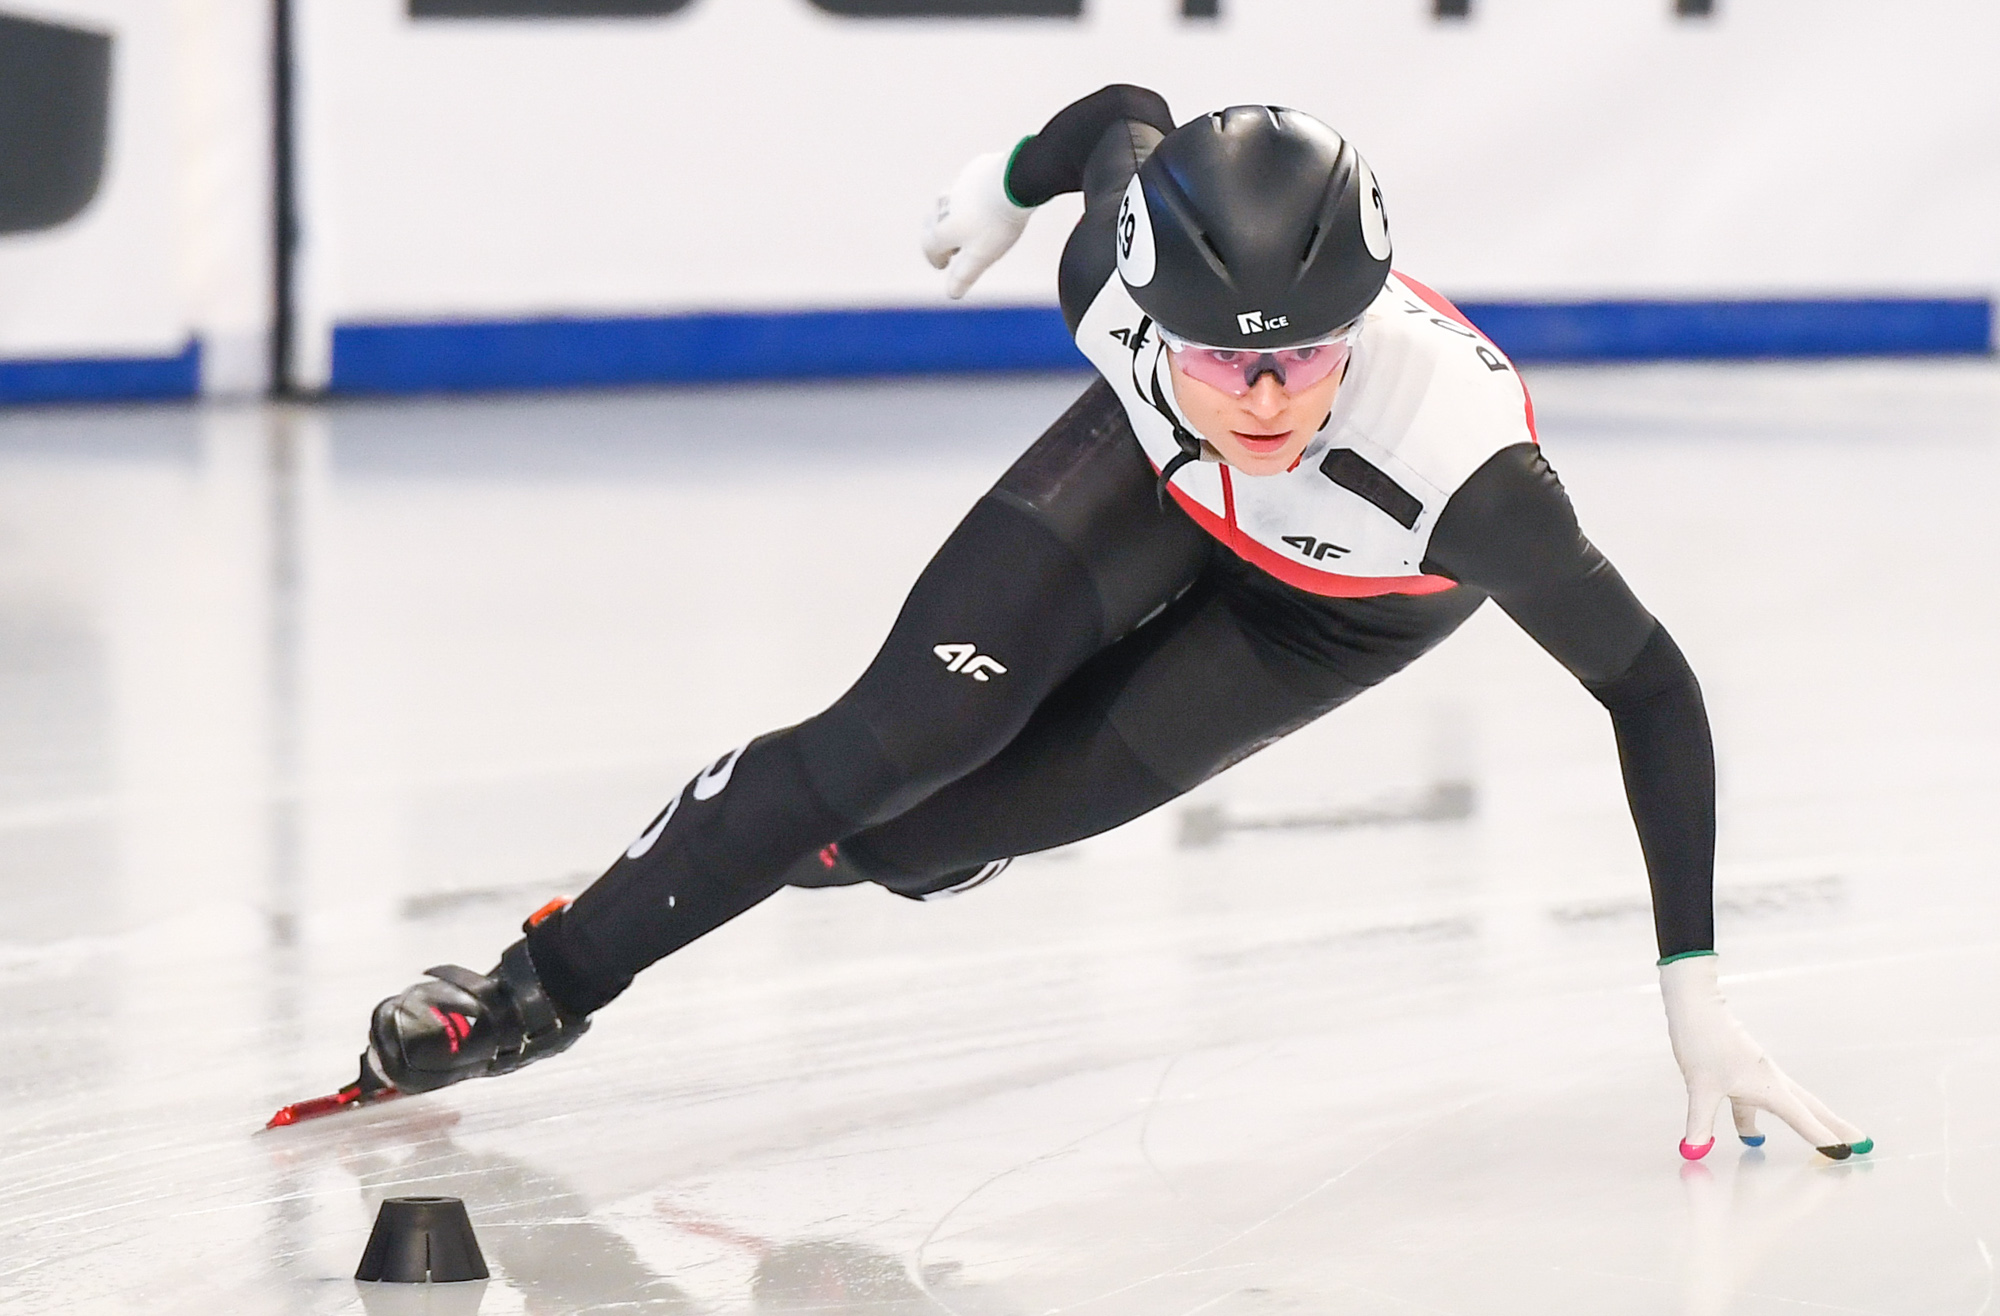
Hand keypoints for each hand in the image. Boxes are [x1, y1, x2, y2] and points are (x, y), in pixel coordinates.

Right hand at [920, 146, 1033, 298]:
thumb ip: (964, 276)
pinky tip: (989, 196)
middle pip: (935, 219)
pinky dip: (975, 192)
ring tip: (967, 218)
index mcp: (945, 227)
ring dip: (954, 210)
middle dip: (937, 232)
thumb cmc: (997, 223)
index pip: (930, 245)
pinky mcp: (979, 168)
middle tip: (946, 241)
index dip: (935, 257)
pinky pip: (972, 182)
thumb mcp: (981, 257)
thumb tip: (952, 293)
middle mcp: (947, 204)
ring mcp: (962, 183)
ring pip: (952, 198)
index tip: (943, 264)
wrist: (1016, 181)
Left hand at [1659, 953, 1869, 1159]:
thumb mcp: (1700, 1087)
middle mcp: (1770, 1081)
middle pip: (1810, 1109)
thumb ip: (1699, 1122)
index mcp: (1769, 1085)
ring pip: (1789, 1106)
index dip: (1822, 1137)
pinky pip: (1760, 1103)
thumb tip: (1693, 1151)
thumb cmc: (1702, 1042)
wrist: (1695, 1007)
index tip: (1845, 1154)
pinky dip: (1760, 1122)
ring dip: (1806, 1123)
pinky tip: (1752, 1137)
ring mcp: (1758, 1076)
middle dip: (1835, 1127)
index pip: (1802, 1118)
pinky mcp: (1742, 1073)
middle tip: (1862, 1143)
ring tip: (1821, 1142)